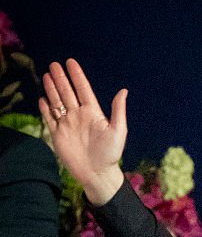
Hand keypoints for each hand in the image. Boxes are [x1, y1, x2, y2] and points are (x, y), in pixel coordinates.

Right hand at [39, 59, 126, 205]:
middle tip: (54, 64)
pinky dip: (46, 108)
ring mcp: (68, 124)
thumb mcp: (118, 130)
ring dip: (52, 89)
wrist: (97, 173)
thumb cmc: (111, 154)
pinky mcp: (58, 135)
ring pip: (57, 102)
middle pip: (67, 92)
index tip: (70, 62)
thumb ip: (118, 110)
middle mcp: (79, 116)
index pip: (83, 89)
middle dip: (61, 78)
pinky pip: (50, 118)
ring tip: (46, 75)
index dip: (77, 75)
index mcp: (93, 113)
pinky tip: (43, 99)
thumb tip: (123, 90)